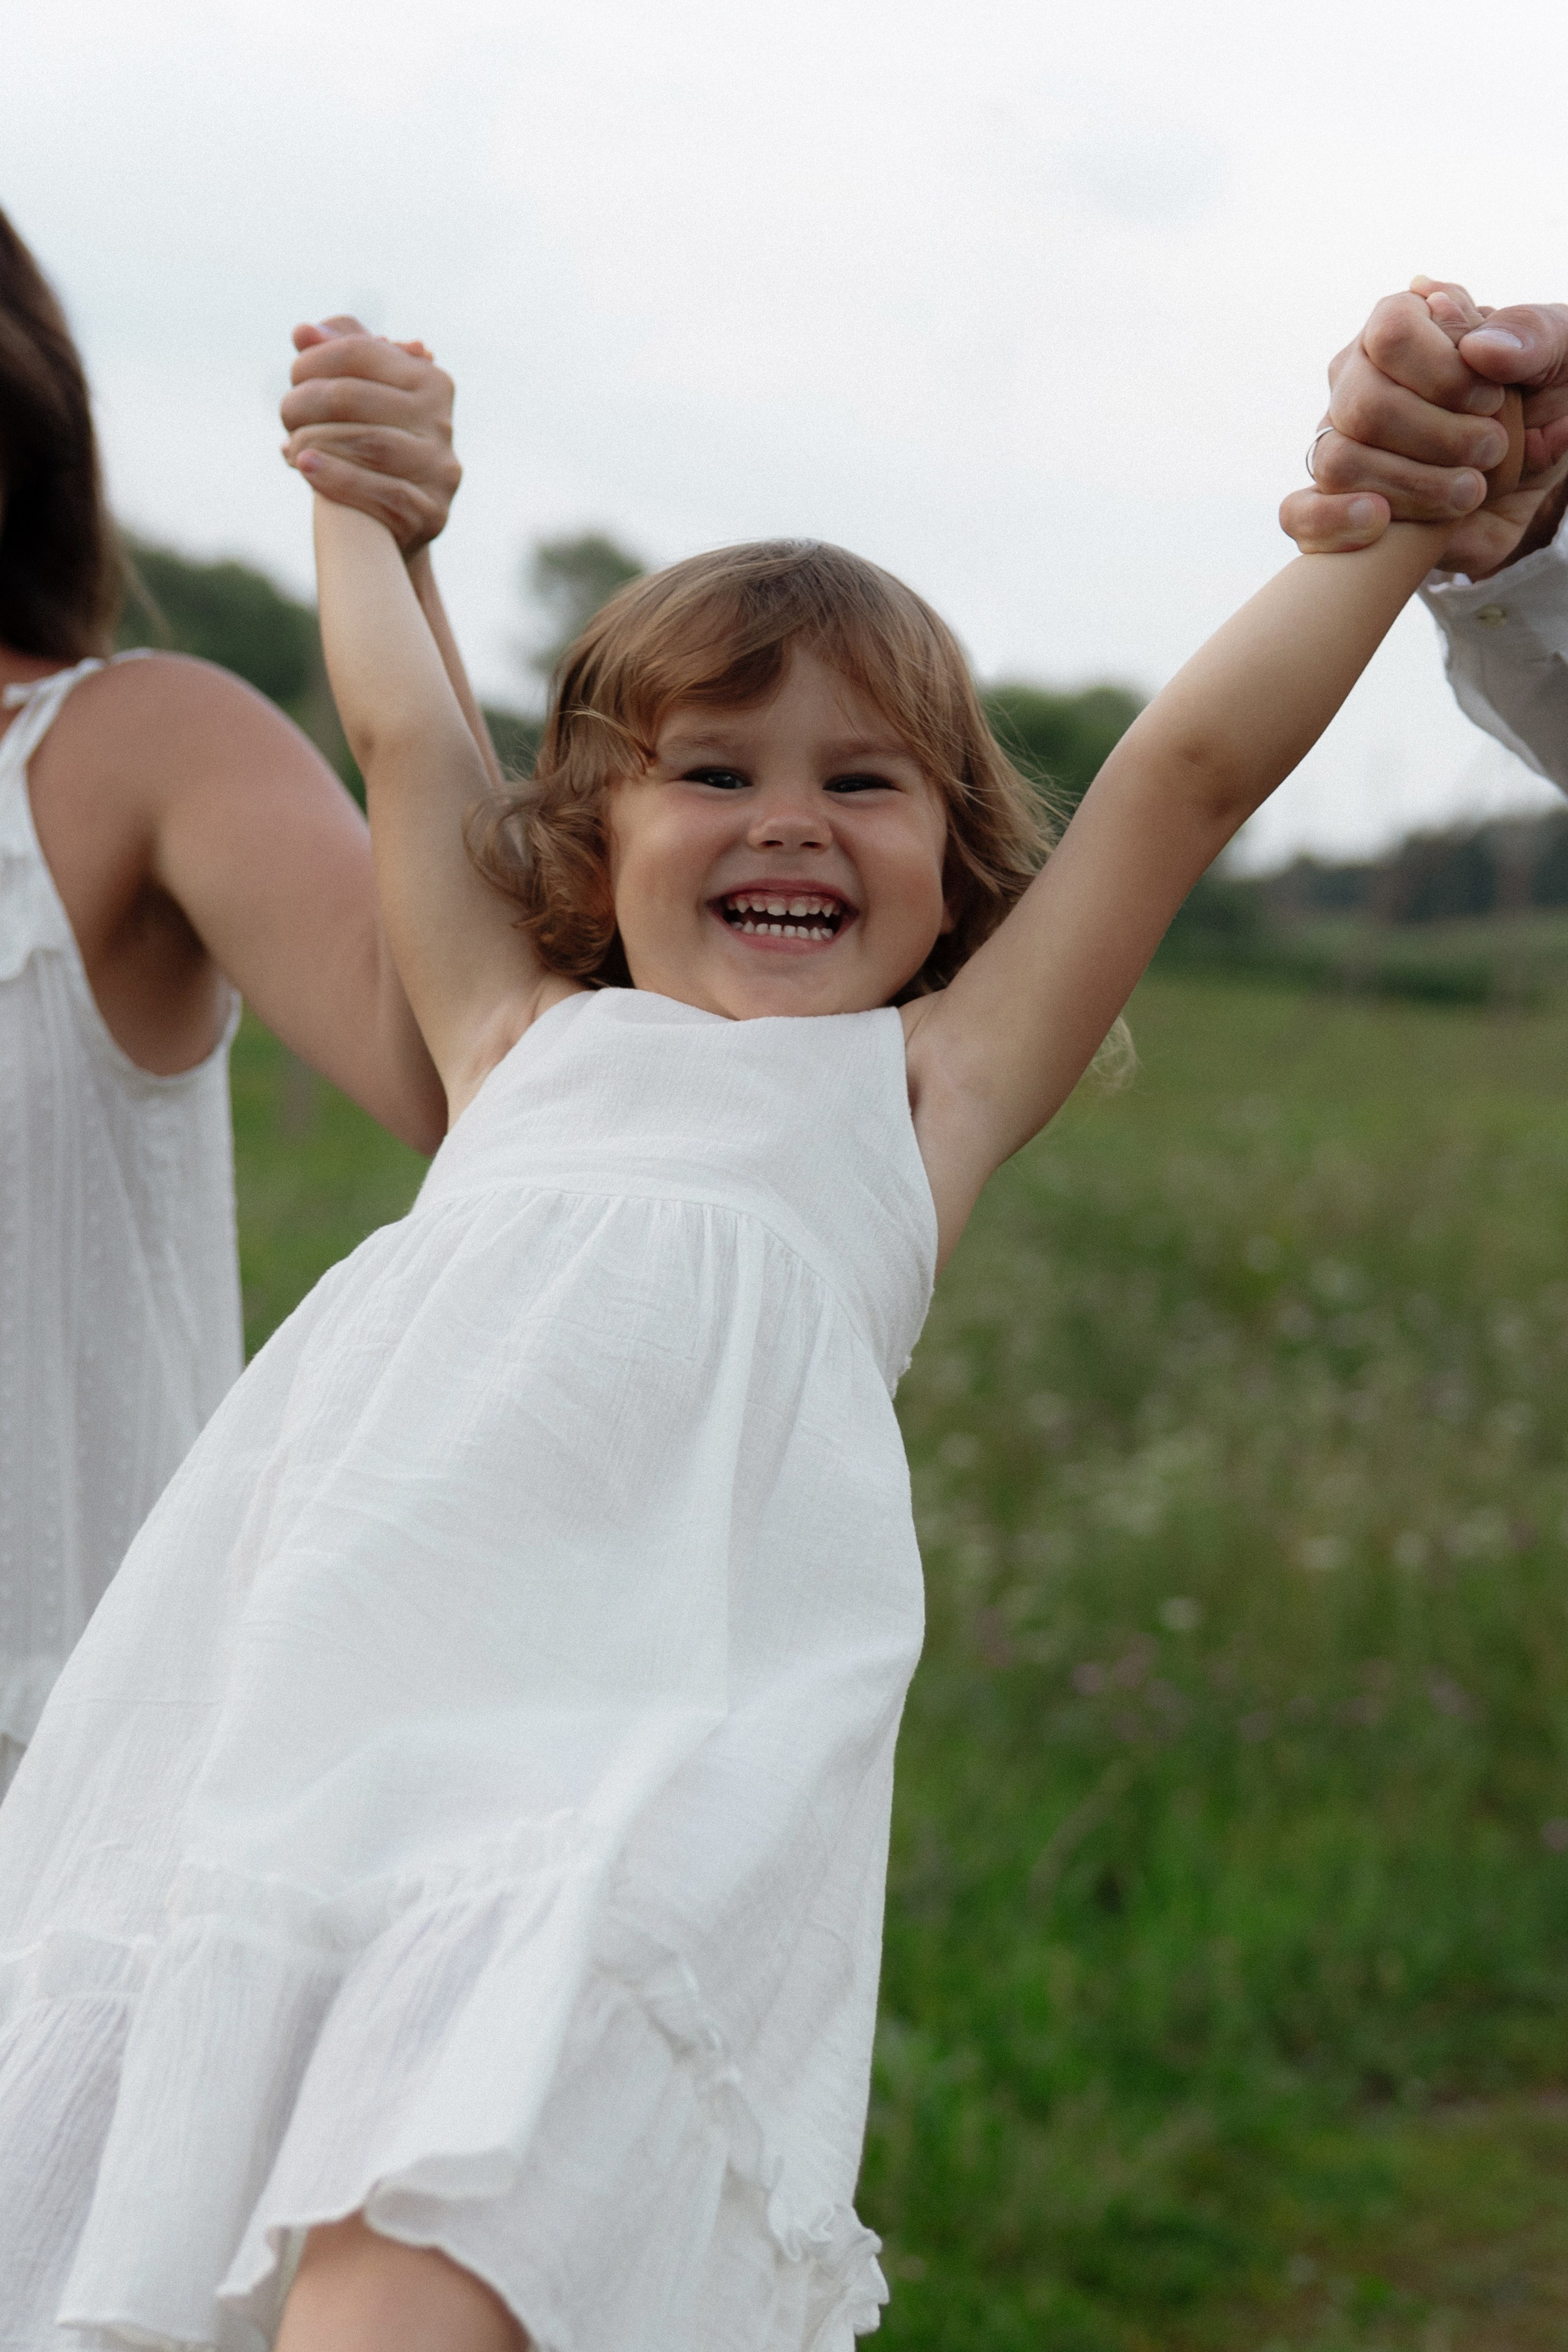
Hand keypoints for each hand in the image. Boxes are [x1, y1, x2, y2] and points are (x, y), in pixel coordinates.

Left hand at [281, 319, 460, 555]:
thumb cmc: (370, 448)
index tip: (294, 378)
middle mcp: (441, 421)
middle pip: (354, 397)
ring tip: (291, 448)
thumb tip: (302, 333)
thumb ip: (336, 358)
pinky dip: (336, 477)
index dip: (314, 361)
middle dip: (305, 403)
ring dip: (314, 441)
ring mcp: (440, 470)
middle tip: (287, 416)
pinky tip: (306, 468)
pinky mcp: (431, 513)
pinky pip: (381, 492)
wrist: (393, 524)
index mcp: (428, 380)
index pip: (359, 352)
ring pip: (368, 443)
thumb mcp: (360, 397)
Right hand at [1280, 280, 1567, 575]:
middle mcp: (1358, 381)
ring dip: (1413, 484)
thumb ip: (1533, 335)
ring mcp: (1342, 443)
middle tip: (1491, 449)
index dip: (1443, 371)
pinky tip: (1380, 522)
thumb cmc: (1546, 395)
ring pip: (1339, 462)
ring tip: (1470, 493)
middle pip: (1364, 405)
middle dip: (1438, 437)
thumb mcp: (1564, 352)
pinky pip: (1299, 514)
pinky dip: (1332, 521)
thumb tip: (1480, 349)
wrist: (1538, 471)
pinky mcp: (1338, 504)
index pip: (1391, 331)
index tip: (1493, 400)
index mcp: (1402, 328)